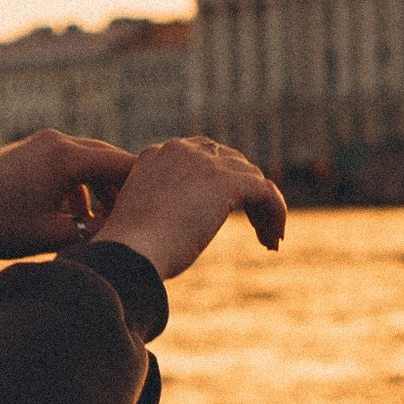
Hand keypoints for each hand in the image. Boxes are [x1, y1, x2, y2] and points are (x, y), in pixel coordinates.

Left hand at [0, 131, 138, 257]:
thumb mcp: (51, 236)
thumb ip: (94, 232)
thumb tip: (124, 234)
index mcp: (65, 157)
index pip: (122, 164)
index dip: (144, 187)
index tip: (160, 208)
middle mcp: (56, 142)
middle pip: (107, 158)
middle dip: (124, 188)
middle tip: (139, 217)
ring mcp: (41, 144)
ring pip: (87, 162)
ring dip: (100, 189)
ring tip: (108, 222)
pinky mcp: (28, 152)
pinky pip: (66, 165)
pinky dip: (78, 186)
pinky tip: (76, 216)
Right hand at [90, 136, 288, 279]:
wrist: (128, 253)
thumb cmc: (130, 251)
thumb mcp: (146, 220)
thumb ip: (167, 210)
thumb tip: (186, 227)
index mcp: (157, 155)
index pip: (204, 158)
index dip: (222, 185)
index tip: (226, 216)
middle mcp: (180, 150)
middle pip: (232, 163)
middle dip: (247, 194)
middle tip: (257, 228)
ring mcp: (203, 163)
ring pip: (252, 178)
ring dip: (264, 208)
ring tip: (268, 240)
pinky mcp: (225, 181)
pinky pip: (265, 191)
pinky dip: (275, 212)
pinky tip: (274, 239)